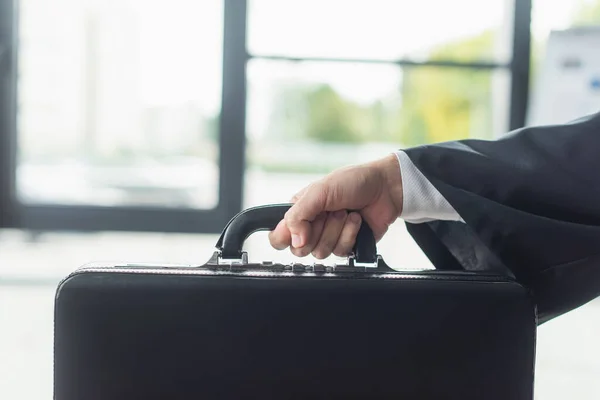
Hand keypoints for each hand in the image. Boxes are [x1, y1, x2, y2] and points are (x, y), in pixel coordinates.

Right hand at [268, 154, 403, 258]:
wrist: (385, 188)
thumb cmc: (352, 182)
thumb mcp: (320, 191)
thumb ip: (299, 214)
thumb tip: (295, 240)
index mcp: (299, 211)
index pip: (279, 236)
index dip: (287, 237)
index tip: (300, 229)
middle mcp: (311, 226)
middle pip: (299, 250)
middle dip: (317, 230)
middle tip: (328, 213)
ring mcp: (328, 237)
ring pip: (320, 253)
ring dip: (336, 230)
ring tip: (345, 213)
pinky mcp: (346, 245)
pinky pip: (340, 252)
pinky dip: (350, 234)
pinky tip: (356, 220)